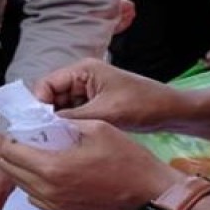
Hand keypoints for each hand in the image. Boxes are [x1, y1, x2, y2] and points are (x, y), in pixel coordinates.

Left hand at [0, 120, 182, 209]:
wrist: (152, 194)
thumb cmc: (129, 161)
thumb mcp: (97, 128)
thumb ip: (66, 123)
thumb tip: (45, 120)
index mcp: (53, 167)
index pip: (9, 153)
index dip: (12, 139)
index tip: (22, 133)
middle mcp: (49, 191)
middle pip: (11, 170)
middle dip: (13, 154)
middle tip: (28, 143)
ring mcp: (56, 206)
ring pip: (22, 186)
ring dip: (24, 170)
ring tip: (40, 157)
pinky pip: (38, 199)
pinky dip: (37, 186)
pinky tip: (53, 174)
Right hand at [31, 58, 189, 132]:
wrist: (172, 112)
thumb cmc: (142, 105)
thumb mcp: (106, 112)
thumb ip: (73, 117)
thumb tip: (46, 126)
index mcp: (82, 71)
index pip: (46, 84)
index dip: (38, 103)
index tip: (36, 125)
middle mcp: (81, 78)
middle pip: (51, 96)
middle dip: (48, 115)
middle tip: (44, 136)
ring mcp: (87, 92)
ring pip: (60, 107)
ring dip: (59, 122)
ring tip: (56, 139)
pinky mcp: (94, 105)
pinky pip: (73, 114)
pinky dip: (70, 125)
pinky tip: (69, 138)